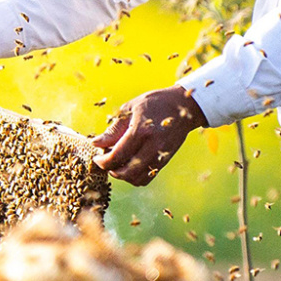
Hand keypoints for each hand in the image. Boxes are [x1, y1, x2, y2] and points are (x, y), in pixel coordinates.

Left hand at [93, 86, 207, 186]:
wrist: (183, 106)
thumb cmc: (154, 103)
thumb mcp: (130, 109)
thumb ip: (113, 129)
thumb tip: (96, 143)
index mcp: (141, 130)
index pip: (118, 155)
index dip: (103, 161)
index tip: (97, 158)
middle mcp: (152, 145)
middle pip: (127, 171)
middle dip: (111, 170)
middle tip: (105, 162)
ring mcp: (161, 154)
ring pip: (138, 178)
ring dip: (123, 176)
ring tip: (117, 164)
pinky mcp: (166, 160)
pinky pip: (148, 177)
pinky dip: (135, 177)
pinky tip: (129, 166)